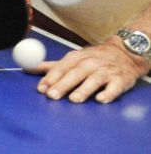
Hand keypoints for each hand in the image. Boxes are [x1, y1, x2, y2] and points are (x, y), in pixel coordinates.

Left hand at [35, 39, 150, 102]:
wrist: (125, 53)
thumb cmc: (94, 59)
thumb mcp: (74, 59)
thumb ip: (53, 66)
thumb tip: (27, 68)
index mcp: (77, 58)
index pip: (62, 67)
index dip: (51, 78)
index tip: (41, 88)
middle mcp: (91, 63)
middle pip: (75, 74)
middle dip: (63, 84)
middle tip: (52, 95)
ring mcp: (106, 71)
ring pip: (94, 80)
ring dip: (84, 89)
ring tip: (74, 99)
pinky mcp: (121, 80)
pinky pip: (115, 88)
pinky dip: (108, 93)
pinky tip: (101, 100)